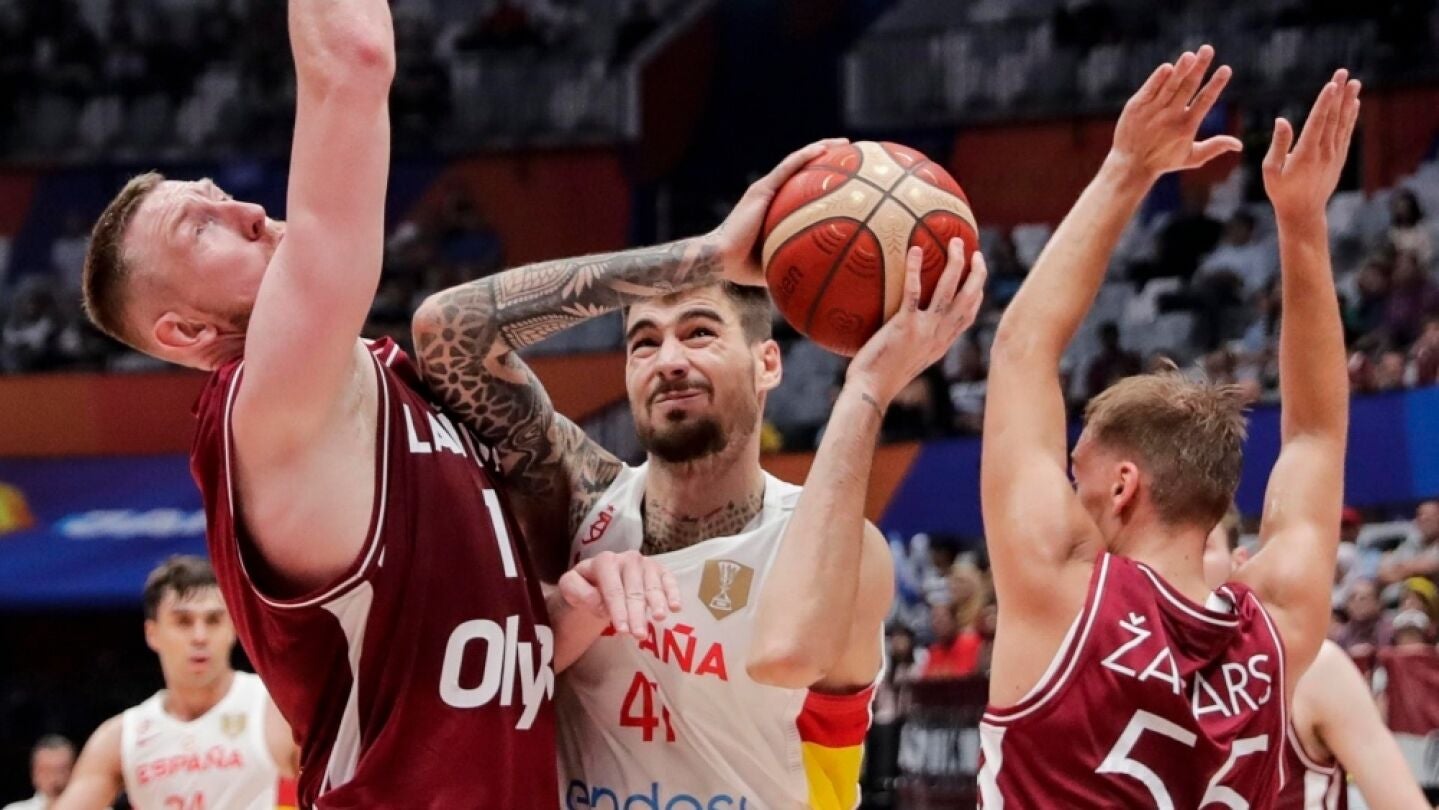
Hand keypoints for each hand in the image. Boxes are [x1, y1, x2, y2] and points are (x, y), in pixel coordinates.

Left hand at [558, 550, 681, 638]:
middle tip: (639, 634)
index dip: (618, 610)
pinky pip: (668, 579)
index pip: (613, 589)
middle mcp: (627, 559)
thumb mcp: (570, 588)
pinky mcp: (658, 570)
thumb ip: (577, 591)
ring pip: (652, 585)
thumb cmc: (585, 587)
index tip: (622, 630)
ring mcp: (645, 564)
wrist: (597, 582)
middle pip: (634, 590)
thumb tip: (598, 602)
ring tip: (659, 618)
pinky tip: (676, 607)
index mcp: (604, 561)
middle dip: (637, 613)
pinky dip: (673, 592)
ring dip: (657, 603)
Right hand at [706, 137, 850, 285]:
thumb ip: (799, 259)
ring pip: (797, 161)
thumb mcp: (780, 260)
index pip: (801, 185)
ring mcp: (765, 188)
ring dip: (820, 148)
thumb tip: (825, 270)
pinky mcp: (761, 189)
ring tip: (844, 143)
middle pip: (802, 168)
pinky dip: (805, 156)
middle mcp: (770, 192)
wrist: (722, 260)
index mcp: (774, 206)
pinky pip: (788, 167)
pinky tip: (823, 149)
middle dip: (827, 156)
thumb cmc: (746, 267)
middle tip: (851, 152)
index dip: (821, 176)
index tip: (846, 173)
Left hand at [847, 239, 987, 407]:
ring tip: (956, 242)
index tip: (978, 280)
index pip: (967, 317)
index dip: (977, 296)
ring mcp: (925, 330)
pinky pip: (915, 292)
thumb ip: (907, 342)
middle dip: (977, 275)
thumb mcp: (902, 359)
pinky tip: (915, 250)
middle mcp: (939, 336)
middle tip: (976, 253)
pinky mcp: (906, 326)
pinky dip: (916, 270)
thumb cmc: (878, 378)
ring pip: (950, 291)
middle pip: (968, 300)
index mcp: (940, 344)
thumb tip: (895, 328)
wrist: (870, 391)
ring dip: (956, 264)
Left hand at [1108, 45, 1239, 181]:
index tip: (1226, 68)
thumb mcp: (1192, 158)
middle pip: (1188, 87)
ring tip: (1190, 55)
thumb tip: (1239, 145)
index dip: (1216, 84)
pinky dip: (1157, 79)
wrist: (1130, 165)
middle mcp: (1171, 116)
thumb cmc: (1163, 161)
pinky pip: (1149, 89)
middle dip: (1199, 67)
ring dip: (1180, 70)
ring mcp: (1153, 110)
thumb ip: (1215, 147)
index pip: (1205, 100)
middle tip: (1208, 49)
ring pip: (1169, 86)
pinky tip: (1167, 67)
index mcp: (1187, 126)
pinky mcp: (1136, 107)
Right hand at [1263, 69, 1361, 223]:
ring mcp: (1334, 155)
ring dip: (1348, 101)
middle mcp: (1324, 152)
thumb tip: (1282, 120)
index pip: (1318, 122)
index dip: (1325, 102)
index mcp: (1305, 153)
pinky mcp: (1339, 158)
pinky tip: (1354, 104)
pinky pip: (1347, 133)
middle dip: (1338, 94)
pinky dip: (1351, 117)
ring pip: (1343, 123)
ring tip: (1355, 83)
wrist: (1303, 212)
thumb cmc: (1282, 191)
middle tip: (1344, 73)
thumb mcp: (1271, 170)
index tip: (1331, 84)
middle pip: (1333, 117)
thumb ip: (1278, 144)